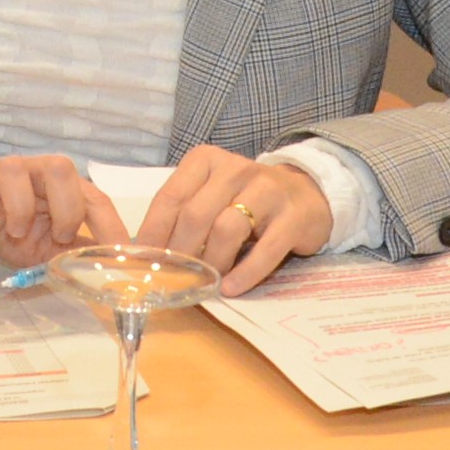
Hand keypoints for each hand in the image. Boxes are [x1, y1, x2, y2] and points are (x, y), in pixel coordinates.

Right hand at [0, 154, 128, 266]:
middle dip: (66, 206)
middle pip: (59, 166)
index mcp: (59, 187)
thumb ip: (80, 253)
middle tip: (59, 236)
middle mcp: (31, 173)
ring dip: (21, 208)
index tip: (117, 253)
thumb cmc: (15, 234)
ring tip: (17, 234)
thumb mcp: (52, 249)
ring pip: (13, 169)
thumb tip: (116, 268)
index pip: (93, 196)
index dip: (109, 223)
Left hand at [136, 145, 333, 295]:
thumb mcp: (211, 196)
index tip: (143, 262)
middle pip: (195, 215)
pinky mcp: (293, 216)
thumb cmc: (246, 200)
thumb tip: (147, 254)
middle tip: (174, 279)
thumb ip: (182, 215)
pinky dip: (245, 273)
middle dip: (180, 253)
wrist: (306, 195)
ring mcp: (267, 190)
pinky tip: (231, 288)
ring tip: (205, 283)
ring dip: (211, 263)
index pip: (170, 197)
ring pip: (227, 229)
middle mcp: (235, 169)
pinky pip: (265, 250)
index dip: (153, 233)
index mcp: (206, 161)